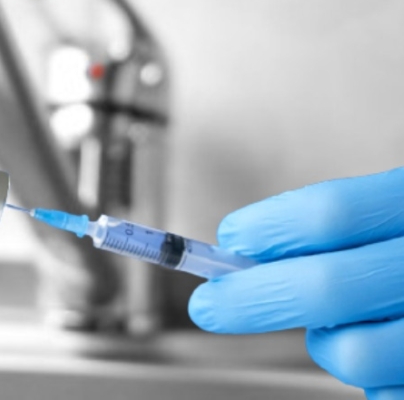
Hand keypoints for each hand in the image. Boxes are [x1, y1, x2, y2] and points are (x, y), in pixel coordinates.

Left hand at [188, 168, 403, 398]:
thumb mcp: (401, 213)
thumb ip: (347, 227)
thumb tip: (246, 249)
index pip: (332, 214)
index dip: (269, 228)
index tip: (230, 239)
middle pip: (327, 289)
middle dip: (252, 299)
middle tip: (210, 304)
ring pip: (351, 355)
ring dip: (323, 343)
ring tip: (335, 326)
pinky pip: (386, 392)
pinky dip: (370, 377)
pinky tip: (381, 351)